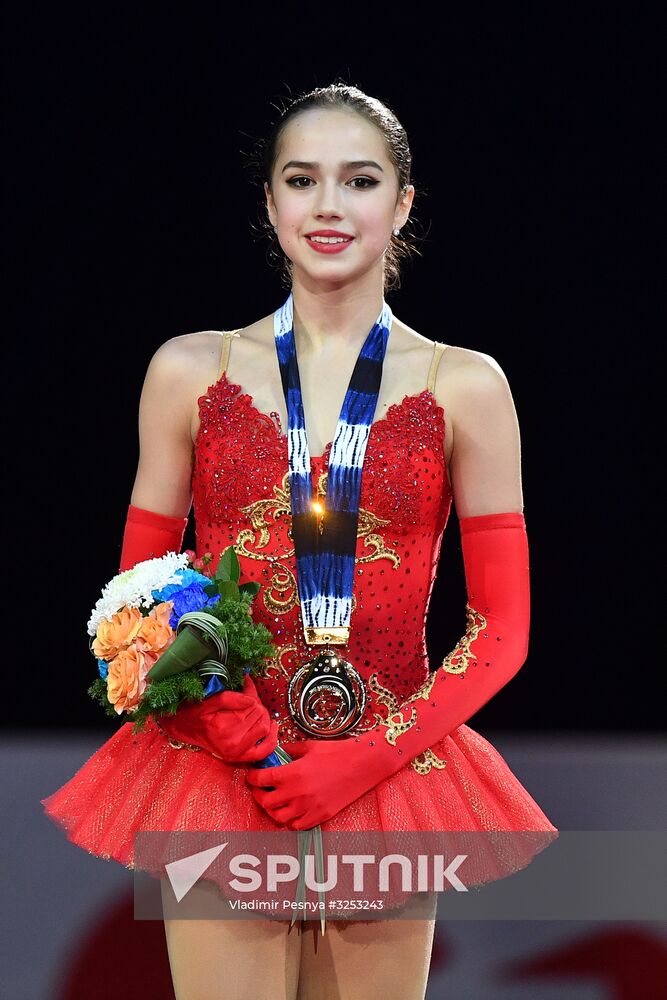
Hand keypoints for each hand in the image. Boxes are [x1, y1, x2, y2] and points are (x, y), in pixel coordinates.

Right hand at [157, 674, 277, 763]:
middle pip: (259, 715)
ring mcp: (236, 752)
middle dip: (257, 704)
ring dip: (263, 716)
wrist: (182, 728)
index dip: (251, 694)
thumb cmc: (194, 712)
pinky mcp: (239, 758)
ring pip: (264, 728)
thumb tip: (250, 699)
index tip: (246, 688)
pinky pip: (264, 750)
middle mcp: (231, 742)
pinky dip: (272, 739)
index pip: (252, 705)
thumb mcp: (208, 701)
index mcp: (223, 727)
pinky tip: (272, 726)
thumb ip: (229, 698)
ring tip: (253, 710)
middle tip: (248, 698)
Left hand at [245, 737, 386, 829]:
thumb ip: (290, 751)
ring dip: (273, 809)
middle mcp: (297, 793)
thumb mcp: (309, 747)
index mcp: (292, 773)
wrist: (362, 765)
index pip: (261, 780)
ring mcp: (308, 807)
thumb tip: (277, 753)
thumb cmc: (337, 752)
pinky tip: (293, 810)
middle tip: (261, 789)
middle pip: (266, 802)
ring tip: (275, 801)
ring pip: (278, 817)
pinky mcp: (320, 816)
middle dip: (259, 794)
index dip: (252, 778)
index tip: (252, 776)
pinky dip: (291, 820)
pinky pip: (297, 825)